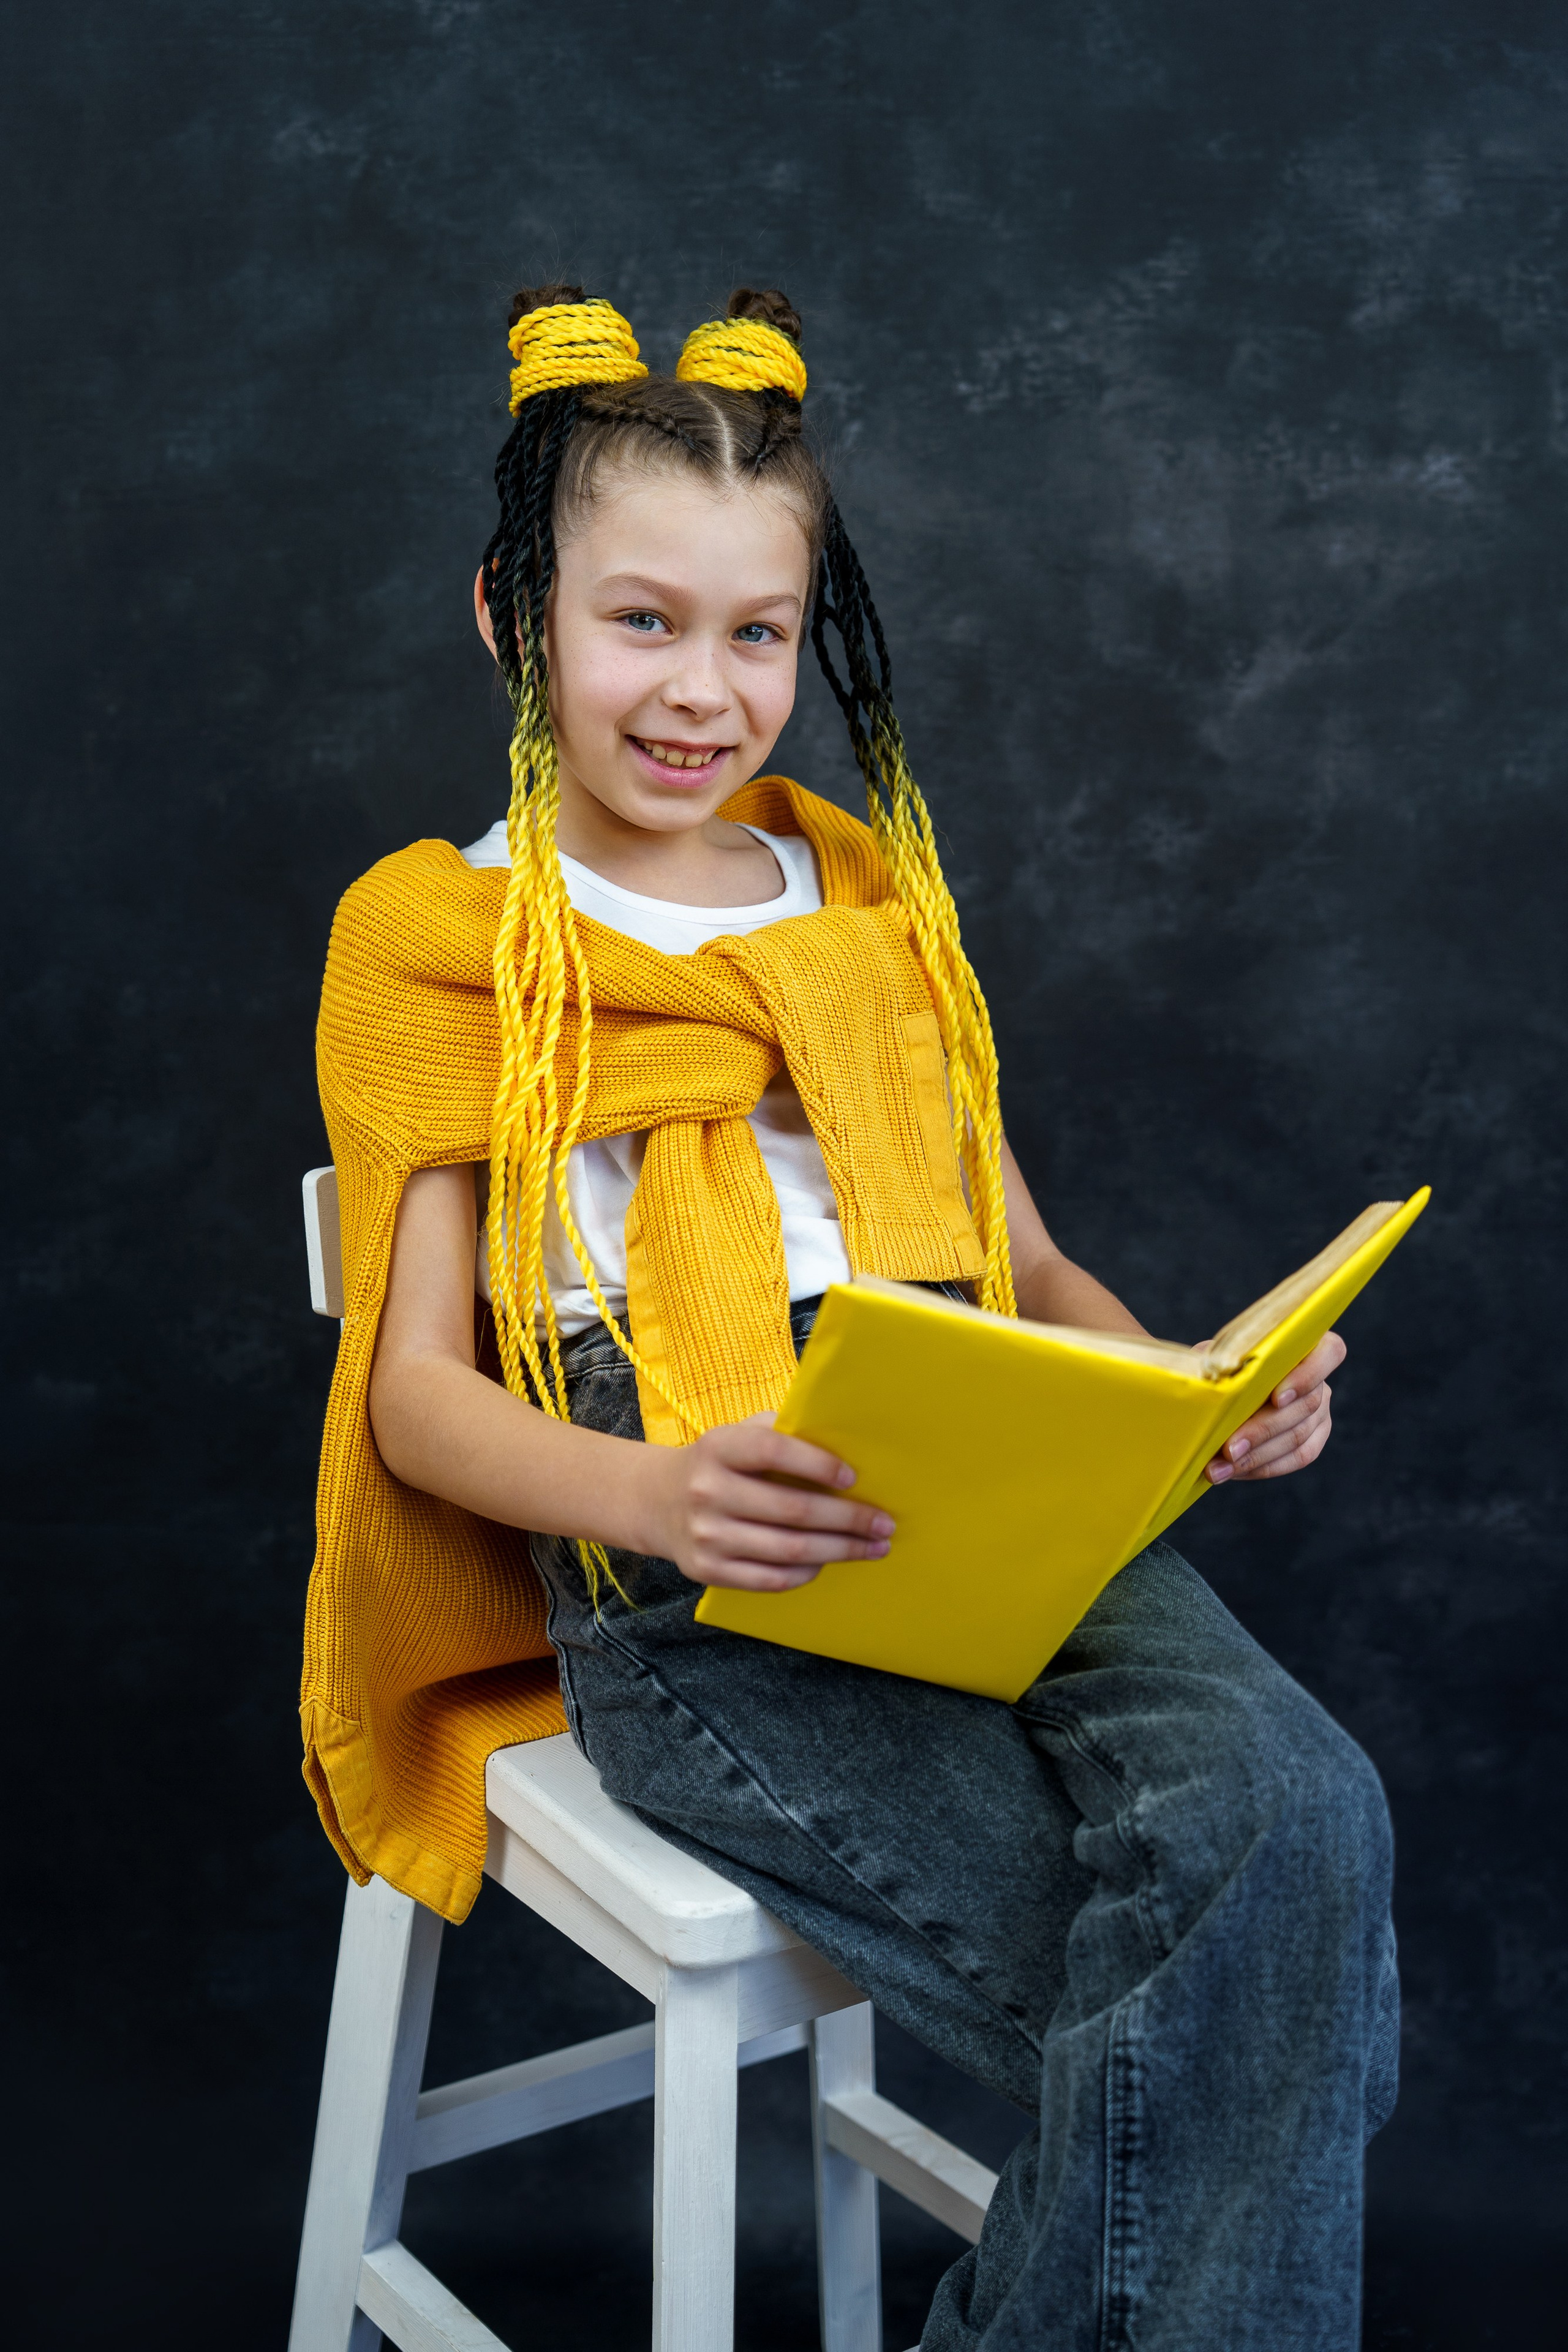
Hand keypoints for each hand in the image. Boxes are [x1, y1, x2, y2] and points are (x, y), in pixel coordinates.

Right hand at [640, 1414, 894, 1591]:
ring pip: (788, 1550)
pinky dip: (807, 1573)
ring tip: (872, 1547)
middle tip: (884, 1523)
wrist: (656, 1501)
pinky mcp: (707, 1571)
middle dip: (848, 1519)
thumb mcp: (738, 1434)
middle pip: (792, 1511)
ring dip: (840, 1550)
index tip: (854, 1478)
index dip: (818, 1464)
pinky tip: (830, 1563)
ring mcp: (706, 1535)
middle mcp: (708, 1491)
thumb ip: (781, 1433)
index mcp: (719, 1447)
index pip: (773, 1452)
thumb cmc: (719, 1463)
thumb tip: (845, 1444)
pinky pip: (770, 1579)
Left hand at [1204, 1330, 1345, 1485]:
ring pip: (1298, 1437)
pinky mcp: (1313, 1439)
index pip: (1329, 1353)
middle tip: (1228, 1449)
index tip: (1276, 1397)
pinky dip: (1262, 1467)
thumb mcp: (1218, 1355)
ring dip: (1256, 1457)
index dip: (1307, 1376)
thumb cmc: (1222, 1365)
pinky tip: (1234, 1472)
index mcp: (1307, 1346)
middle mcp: (1320, 1380)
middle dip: (1263, 1430)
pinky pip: (1297, 1458)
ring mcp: (1321, 1412)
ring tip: (1219, 1469)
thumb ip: (1221, 1360)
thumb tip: (1211, 1374)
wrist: (1223, 1390)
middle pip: (1305, 1406)